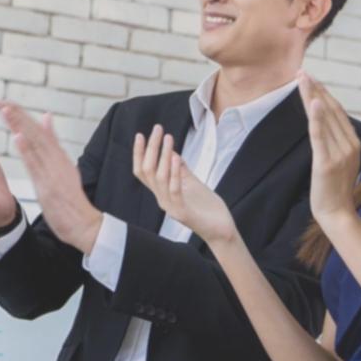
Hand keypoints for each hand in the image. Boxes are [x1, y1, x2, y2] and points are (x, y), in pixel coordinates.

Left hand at [0, 100, 101, 252]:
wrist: (84, 224)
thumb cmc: (71, 198)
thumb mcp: (63, 166)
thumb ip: (53, 143)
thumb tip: (46, 117)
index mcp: (58, 155)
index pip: (37, 130)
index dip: (20, 115)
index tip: (4, 103)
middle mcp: (56, 159)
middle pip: (35, 132)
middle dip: (16, 115)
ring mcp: (52, 171)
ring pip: (34, 144)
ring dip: (19, 126)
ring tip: (5, 111)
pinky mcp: (49, 185)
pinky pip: (36, 166)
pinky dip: (27, 150)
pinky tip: (18, 137)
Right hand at [132, 125, 236, 244]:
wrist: (222, 230)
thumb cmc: (207, 208)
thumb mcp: (192, 184)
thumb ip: (181, 170)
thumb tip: (172, 152)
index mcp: (162, 192)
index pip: (143, 171)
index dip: (139, 153)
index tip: (141, 134)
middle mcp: (161, 199)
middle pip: (147, 171)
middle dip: (151, 148)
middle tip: (157, 129)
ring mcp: (170, 206)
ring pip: (158, 178)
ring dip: (162, 156)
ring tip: (168, 138)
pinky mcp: (182, 213)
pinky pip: (174, 190)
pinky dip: (174, 172)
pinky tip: (176, 157)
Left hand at [299, 72, 360, 228]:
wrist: (338, 215)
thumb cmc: (334, 189)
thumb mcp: (339, 162)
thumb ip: (336, 144)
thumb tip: (325, 126)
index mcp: (354, 143)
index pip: (337, 112)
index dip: (324, 93)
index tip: (311, 78)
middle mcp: (350, 145)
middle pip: (331, 110)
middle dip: (316, 88)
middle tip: (302, 71)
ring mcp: (340, 153)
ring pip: (324, 118)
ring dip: (312, 96)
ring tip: (301, 78)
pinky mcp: (327, 162)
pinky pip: (321, 136)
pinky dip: (317, 118)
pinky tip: (313, 102)